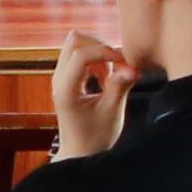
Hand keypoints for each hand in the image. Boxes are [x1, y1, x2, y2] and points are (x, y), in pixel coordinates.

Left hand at [50, 27, 139, 160]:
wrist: (80, 152)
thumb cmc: (95, 138)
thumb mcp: (112, 113)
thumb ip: (120, 87)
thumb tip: (133, 68)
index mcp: (66, 89)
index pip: (81, 54)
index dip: (105, 52)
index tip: (124, 63)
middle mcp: (59, 79)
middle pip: (75, 39)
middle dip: (100, 46)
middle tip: (117, 65)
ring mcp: (60, 76)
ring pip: (77, 44)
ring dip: (98, 52)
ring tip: (111, 75)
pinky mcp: (67, 77)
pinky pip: (80, 54)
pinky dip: (96, 58)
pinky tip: (106, 78)